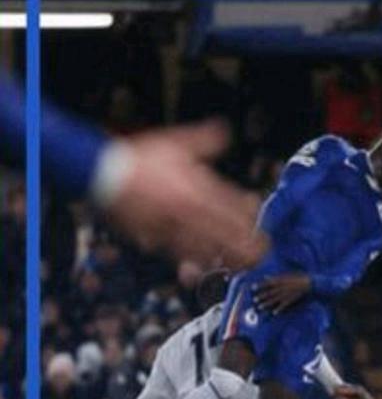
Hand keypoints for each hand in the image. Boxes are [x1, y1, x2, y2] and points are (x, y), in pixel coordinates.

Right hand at [105, 122, 265, 267]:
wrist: (102, 172)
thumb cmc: (140, 157)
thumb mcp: (176, 142)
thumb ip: (205, 140)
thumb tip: (225, 130)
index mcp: (200, 185)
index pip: (237, 207)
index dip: (252, 218)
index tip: (258, 224)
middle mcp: (192, 209)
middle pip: (231, 235)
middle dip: (249, 246)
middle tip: (261, 253)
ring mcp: (176, 226)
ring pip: (211, 250)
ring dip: (227, 259)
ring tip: (241, 265)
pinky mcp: (157, 238)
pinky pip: (181, 257)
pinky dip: (196, 264)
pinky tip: (206, 268)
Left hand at [254, 273, 310, 313]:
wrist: (310, 283)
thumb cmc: (298, 278)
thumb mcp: (286, 275)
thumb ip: (275, 277)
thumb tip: (265, 277)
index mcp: (281, 281)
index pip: (267, 283)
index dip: (259, 285)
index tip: (252, 287)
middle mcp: (282, 288)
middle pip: (269, 293)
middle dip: (261, 296)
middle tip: (254, 300)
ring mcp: (286, 294)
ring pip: (274, 300)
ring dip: (266, 304)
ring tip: (260, 307)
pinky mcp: (291, 300)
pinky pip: (283, 306)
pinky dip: (278, 309)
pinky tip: (273, 313)